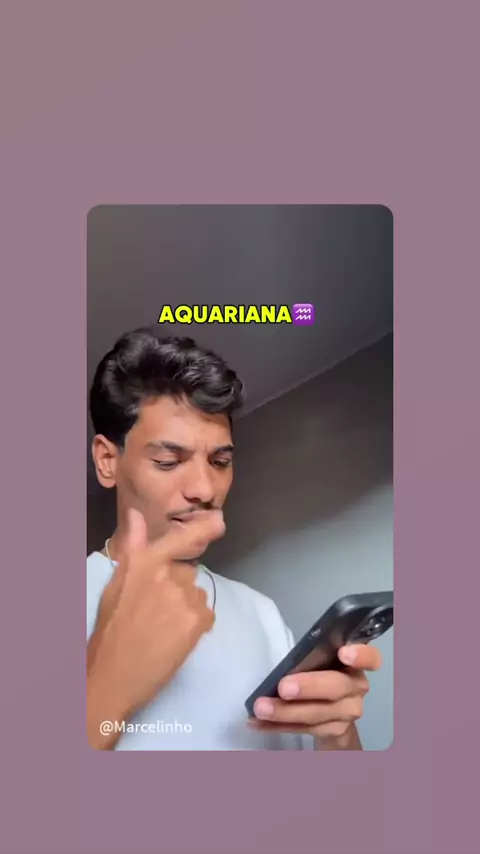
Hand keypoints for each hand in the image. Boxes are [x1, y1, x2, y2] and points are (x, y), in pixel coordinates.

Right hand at [87, 507, 224, 748]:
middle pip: (189, 572)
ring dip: (187, 607)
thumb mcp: (116, 584)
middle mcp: (166, 574)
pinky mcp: (196, 621)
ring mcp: (183, 597)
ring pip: (197, 595)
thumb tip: (136, 514)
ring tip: (164, 628)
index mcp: (143, 562)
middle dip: (179, 587)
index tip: (220, 522)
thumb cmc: (110, 630)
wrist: (112, 675)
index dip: (204, 529)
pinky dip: (197, 626)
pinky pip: (206, 614)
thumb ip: (132, 548)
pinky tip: (176, 638)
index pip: (180, 539)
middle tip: (159, 612)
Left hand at [248, 644, 381, 748]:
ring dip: (286, 712)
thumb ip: (312, 658)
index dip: (361, 655)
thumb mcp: (320, 662)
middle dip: (309, 687)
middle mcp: (357, 688)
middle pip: (337, 687)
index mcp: (354, 664)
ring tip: (261, 708)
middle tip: (283, 687)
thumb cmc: (321, 675)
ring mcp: (348, 712)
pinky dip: (278, 726)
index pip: (370, 658)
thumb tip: (284, 661)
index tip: (343, 653)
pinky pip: (304, 729)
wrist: (333, 715)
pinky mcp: (334, 732)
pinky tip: (258, 723)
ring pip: (318, 713)